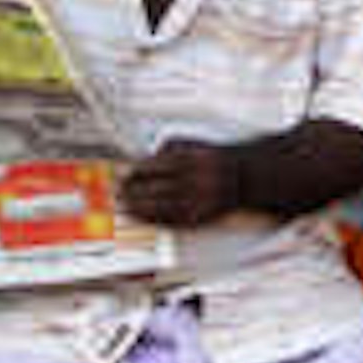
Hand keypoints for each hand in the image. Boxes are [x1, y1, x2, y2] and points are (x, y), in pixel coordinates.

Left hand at [118, 139, 240, 228]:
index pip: (155, 167)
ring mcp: (197, 201)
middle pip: (155, 189)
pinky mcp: (199, 218)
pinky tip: (142, 217)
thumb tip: (142, 159)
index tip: (124, 174)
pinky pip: (172, 221)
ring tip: (125, 206)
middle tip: (119, 192)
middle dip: (133, 192)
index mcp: (191, 160)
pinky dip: (154, 219)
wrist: (243, 176)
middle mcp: (194, 181)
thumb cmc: (213, 158)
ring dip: (139, 208)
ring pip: (161, 207)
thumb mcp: (192, 142)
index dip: (136, 173)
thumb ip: (167, 146)